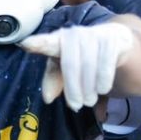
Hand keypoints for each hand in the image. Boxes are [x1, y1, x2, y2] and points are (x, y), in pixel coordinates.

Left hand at [19, 23, 133, 110]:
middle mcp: (74, 33)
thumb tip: (47, 98)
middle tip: (75, 106)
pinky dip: (103, 80)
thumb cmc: (84, 56)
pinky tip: (102, 89)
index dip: (37, 43)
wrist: (115, 41)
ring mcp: (94, 33)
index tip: (25, 44)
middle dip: (73, 88)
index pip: (46, 43)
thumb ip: (54, 80)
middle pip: (70, 63)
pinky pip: (106, 63)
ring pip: (88, 64)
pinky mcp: (112, 38)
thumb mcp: (67, 69)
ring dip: (89, 88)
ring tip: (89, 100)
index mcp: (58, 40)